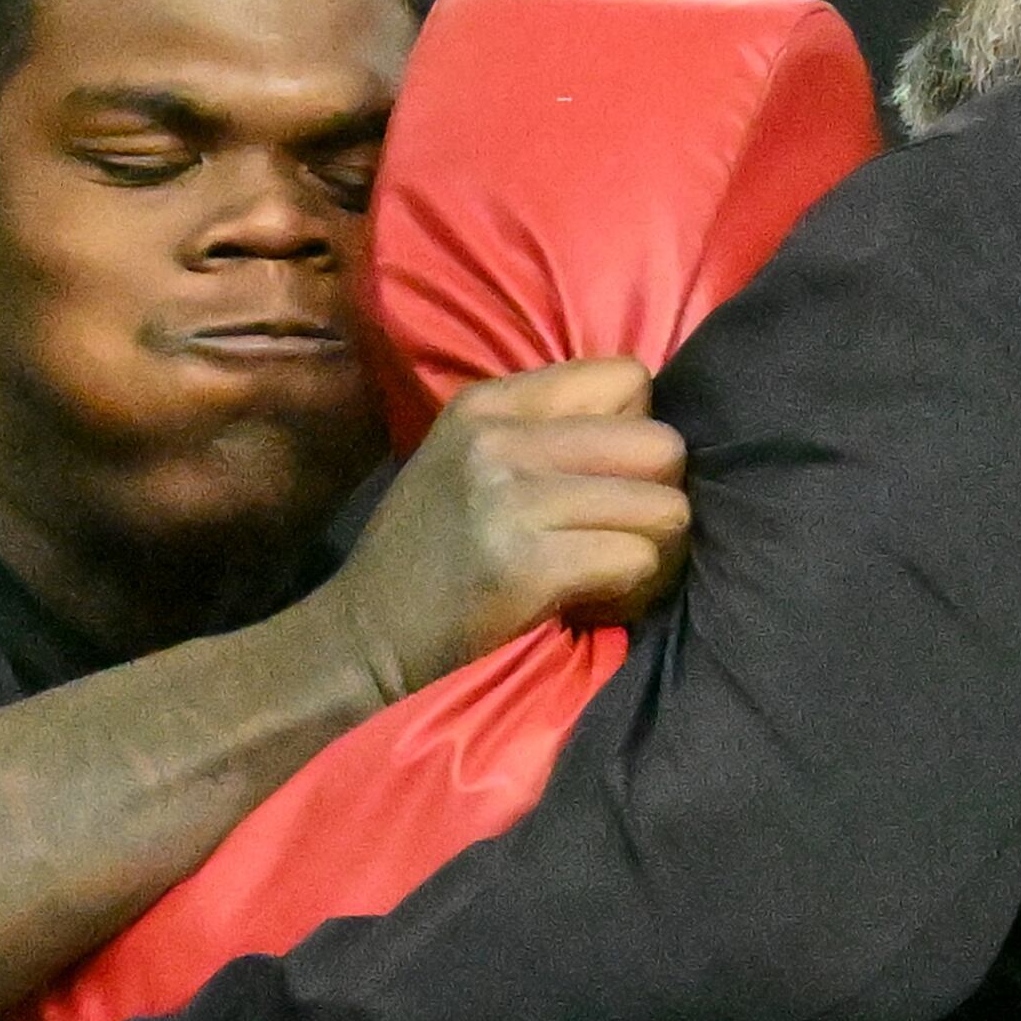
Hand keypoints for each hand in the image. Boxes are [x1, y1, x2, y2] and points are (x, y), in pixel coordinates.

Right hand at [323, 360, 688, 696]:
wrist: (358, 641)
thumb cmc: (425, 561)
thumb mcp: (466, 464)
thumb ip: (544, 436)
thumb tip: (653, 434)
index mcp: (490, 404)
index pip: (629, 379)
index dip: (637, 436)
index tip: (606, 484)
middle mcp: (500, 439)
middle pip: (660, 444)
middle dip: (659, 500)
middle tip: (623, 539)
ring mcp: (511, 501)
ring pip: (663, 508)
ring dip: (653, 554)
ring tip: (610, 576)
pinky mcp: (525, 566)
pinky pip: (636, 561)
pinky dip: (630, 592)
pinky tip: (594, 605)